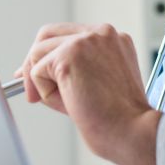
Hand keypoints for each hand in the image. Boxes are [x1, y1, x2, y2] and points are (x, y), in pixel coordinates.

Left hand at [18, 23, 160, 164]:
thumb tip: (36, 72)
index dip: (48, 55)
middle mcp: (100, 33)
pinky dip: (46, 94)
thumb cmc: (120, 118)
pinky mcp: (68, 56)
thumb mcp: (98, 82)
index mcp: (111, 38)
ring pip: (38, 54)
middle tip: (32, 93)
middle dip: (32, 63)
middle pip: (46, 35)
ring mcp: (85, 41)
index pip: (68, 35)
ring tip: (68, 104)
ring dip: (44, 85)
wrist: (132, 131)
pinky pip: (37, 72)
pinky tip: (70, 104)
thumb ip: (75, 69)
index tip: (37, 74)